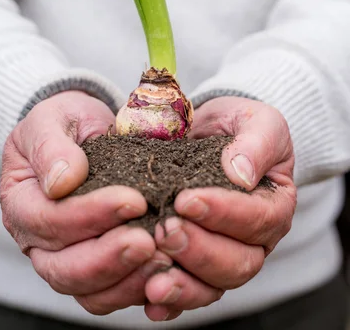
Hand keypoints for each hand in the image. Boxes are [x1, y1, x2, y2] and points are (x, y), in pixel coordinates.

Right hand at [0, 91, 170, 314]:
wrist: (83, 130)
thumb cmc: (65, 122)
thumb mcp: (51, 118)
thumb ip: (51, 146)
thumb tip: (62, 181)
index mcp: (20, 202)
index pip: (48, 220)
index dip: (88, 215)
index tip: (132, 200)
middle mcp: (36, 240)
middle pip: (63, 269)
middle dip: (108, 258)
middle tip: (148, 242)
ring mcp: (64, 259)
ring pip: (88, 292)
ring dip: (126, 280)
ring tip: (164, 259)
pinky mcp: (96, 268)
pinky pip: (111, 294)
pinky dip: (138, 288)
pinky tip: (167, 271)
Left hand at [145, 97, 295, 321]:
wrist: (209, 130)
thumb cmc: (238, 125)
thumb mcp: (257, 121)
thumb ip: (256, 143)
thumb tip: (241, 174)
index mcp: (275, 205)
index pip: (257, 219)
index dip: (223, 214)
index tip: (186, 200)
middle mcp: (255, 240)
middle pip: (238, 262)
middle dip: (199, 250)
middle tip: (165, 230)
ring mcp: (225, 255)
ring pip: (213, 285)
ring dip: (183, 283)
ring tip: (153, 275)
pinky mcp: (196, 264)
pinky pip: (189, 291)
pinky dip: (170, 303)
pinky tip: (149, 301)